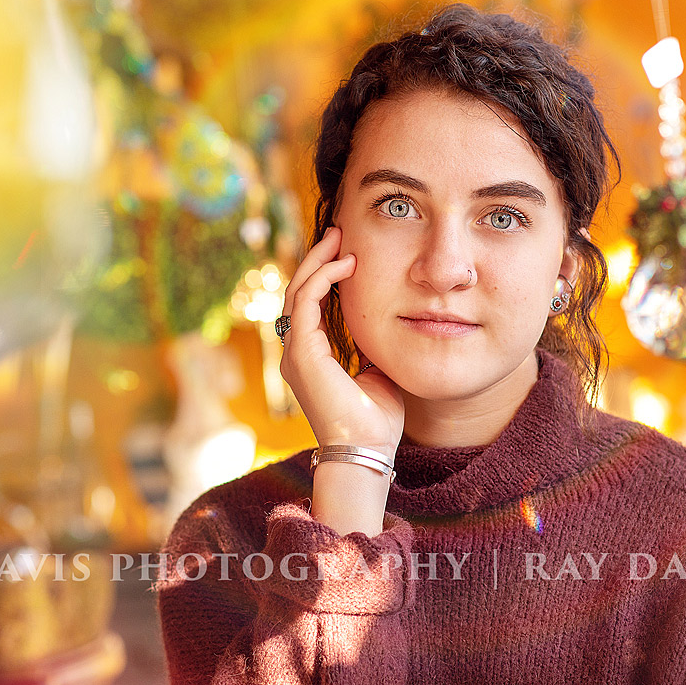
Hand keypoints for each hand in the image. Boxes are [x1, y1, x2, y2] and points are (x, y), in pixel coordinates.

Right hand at [278, 226, 403, 456]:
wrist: (368, 450)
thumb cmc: (376, 420)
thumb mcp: (379, 370)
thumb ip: (374, 345)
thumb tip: (389, 320)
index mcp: (312, 357)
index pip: (310, 305)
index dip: (325, 275)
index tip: (347, 253)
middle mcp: (298, 352)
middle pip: (299, 292)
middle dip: (318, 260)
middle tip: (339, 234)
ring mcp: (296, 353)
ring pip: (298, 292)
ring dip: (318, 262)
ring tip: (338, 239)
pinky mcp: (303, 353)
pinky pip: (305, 303)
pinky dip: (322, 279)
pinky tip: (345, 265)